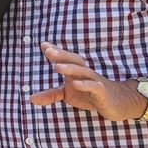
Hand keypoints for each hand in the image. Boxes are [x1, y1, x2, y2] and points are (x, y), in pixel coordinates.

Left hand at [28, 42, 145, 120]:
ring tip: (57, 66)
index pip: (66, 59)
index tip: (43, 44)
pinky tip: (76, 84)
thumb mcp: (68, 95)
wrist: (116, 104)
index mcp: (76, 72)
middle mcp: (85, 73)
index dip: (56, 51)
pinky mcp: (102, 92)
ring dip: (70, 68)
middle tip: (49, 50)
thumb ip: (50, 95)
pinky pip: (94, 86)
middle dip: (62, 55)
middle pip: (74, 60)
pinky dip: (85, 84)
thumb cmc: (90, 94)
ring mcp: (95, 81)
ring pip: (83, 72)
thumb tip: (30, 98)